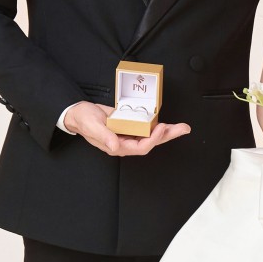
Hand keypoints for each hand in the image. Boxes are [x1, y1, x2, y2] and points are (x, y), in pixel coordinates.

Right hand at [63, 101, 190, 156]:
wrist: (79, 114)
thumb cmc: (83, 120)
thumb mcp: (91, 126)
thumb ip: (103, 136)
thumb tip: (115, 145)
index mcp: (116, 146)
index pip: (140, 147)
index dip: (152, 139)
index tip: (159, 128)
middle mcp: (125, 142)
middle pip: (151, 142)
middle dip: (167, 136)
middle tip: (183, 129)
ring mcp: (128, 135)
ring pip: (151, 136)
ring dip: (166, 131)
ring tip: (181, 127)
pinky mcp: (130, 126)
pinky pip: (146, 128)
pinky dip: (156, 125)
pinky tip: (166, 122)